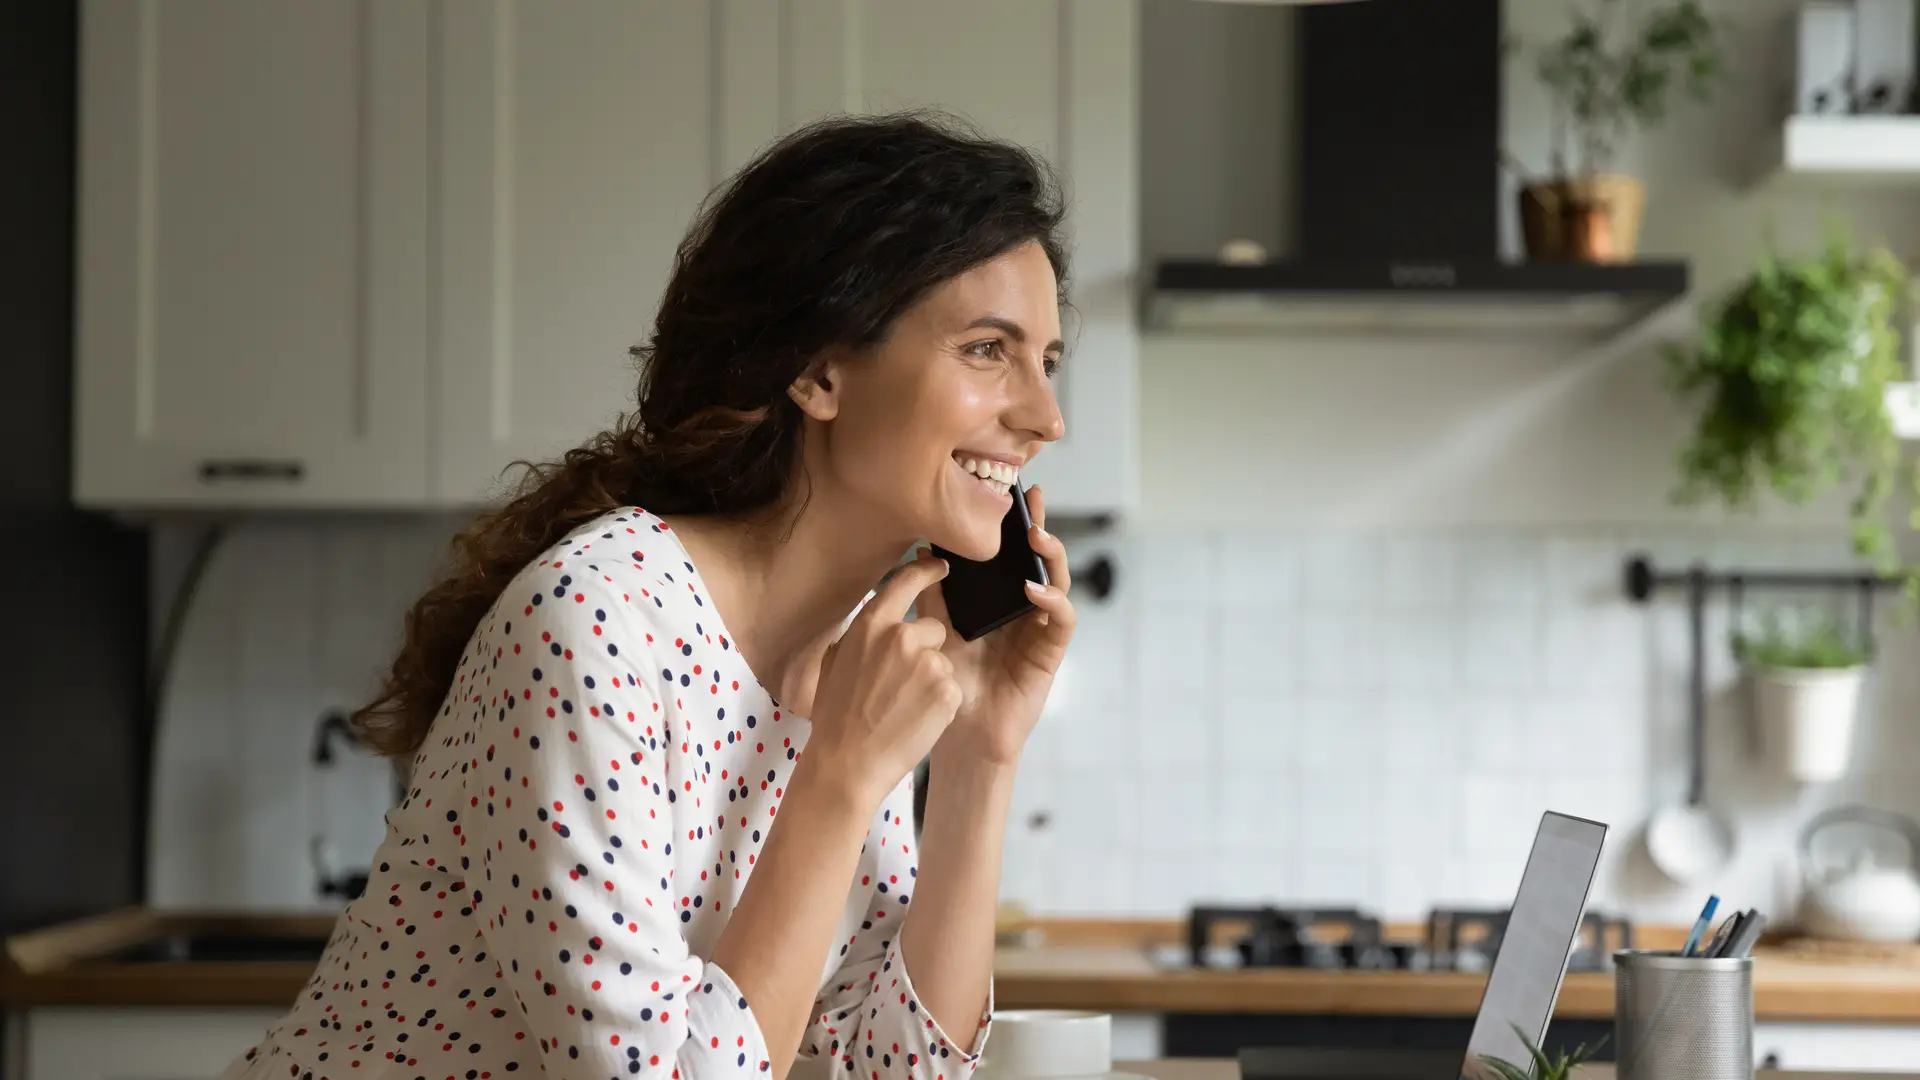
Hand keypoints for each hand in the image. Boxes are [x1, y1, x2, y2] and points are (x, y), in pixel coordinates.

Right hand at [805, 552, 963, 806]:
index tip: (941, 566)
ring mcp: (929, 663)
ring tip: (903, 707)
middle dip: (925, 650)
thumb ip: (861, 635)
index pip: (906, 581)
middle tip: (900, 684)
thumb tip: (876, 620)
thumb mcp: (835, 662)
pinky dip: (939, 703)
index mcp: (871, 624)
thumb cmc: (836, 717)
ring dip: (931, 680)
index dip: (927, 570)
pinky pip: (951, 688)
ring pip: (942, 661)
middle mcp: (902, 636)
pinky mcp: (948, 691)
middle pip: (933, 629)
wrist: (847, 764)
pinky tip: (915, 719)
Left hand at [915, 485, 1076, 766]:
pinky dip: (1052, 601)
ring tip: (1036, 538)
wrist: (959, 731)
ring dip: (1050, 557)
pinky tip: (1035, 590)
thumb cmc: (950, 681)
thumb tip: (924, 548)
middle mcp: (1023, 607)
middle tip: (1033, 499)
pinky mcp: (1050, 651)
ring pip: (1058, 581)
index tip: (1010, 491)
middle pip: (1038, 558)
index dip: (1013, 523)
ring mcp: (1039, 627)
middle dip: (1038, 525)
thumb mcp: (935, 629)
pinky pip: (1061, 620)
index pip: (1010, 553)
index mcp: (997, 598)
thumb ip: (933, 593)